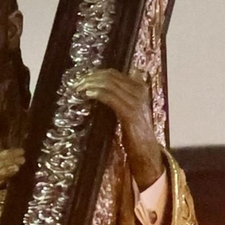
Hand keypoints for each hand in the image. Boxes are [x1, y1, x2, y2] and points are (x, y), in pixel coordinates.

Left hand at [78, 68, 164, 189]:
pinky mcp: (130, 112)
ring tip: (79, 89)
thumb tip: (102, 90)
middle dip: (90, 78)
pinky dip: (97, 94)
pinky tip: (88, 95)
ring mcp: (136, 101)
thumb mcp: (129, 110)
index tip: (82, 79)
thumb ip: (121, 97)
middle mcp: (139, 91)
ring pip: (109, 84)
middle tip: (77, 83)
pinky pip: (110, 97)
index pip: (114, 74)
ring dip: (91, 84)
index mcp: (139, 87)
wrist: (147, 150)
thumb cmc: (136, 132)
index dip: (96, 74)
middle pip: (110, 76)